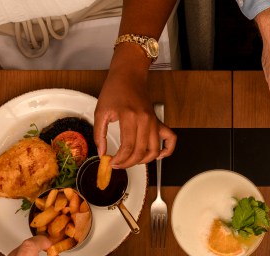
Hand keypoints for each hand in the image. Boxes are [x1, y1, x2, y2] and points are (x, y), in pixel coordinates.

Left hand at [94, 45, 177, 168]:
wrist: (128, 76)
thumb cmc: (115, 90)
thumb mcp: (101, 112)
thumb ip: (99, 134)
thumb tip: (102, 153)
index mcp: (130, 116)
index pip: (128, 147)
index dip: (120, 159)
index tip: (111, 162)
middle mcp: (145, 120)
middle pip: (141, 152)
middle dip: (128, 163)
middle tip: (118, 164)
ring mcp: (154, 121)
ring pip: (154, 150)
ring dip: (143, 161)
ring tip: (131, 161)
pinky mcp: (158, 121)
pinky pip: (170, 139)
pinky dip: (167, 150)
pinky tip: (158, 155)